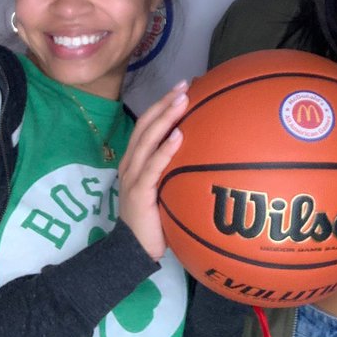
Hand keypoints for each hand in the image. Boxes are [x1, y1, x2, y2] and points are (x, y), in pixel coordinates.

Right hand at [118, 81, 187, 259]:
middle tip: (184, 85)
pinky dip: (165, 149)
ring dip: (165, 117)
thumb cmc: (154, 221)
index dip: (161, 105)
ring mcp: (132, 176)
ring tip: (182, 100)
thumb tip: (205, 155)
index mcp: (135, 161)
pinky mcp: (138, 191)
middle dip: (164, 103)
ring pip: (148, 139)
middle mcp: (130, 163)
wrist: (133, 251)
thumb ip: (175, 171)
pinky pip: (153, 166)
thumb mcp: (164, 190)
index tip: (182, 88)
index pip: (146, 125)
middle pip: (146, 125)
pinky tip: (178, 135)